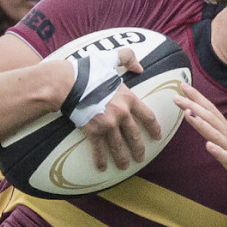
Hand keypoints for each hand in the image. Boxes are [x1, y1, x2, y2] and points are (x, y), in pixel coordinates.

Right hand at [79, 48, 161, 170]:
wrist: (69, 84)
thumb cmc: (89, 70)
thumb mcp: (111, 58)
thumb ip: (128, 58)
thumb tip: (140, 67)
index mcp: (128, 98)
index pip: (147, 116)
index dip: (154, 128)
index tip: (157, 136)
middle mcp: (121, 114)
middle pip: (135, 136)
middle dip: (139, 149)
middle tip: (140, 157)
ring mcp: (108, 125)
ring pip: (119, 146)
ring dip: (123, 158)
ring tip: (125, 166)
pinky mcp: (93, 132)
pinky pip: (99, 149)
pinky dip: (100, 160)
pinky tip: (102, 168)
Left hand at [175, 82, 226, 202]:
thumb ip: (221, 140)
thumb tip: (208, 136)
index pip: (211, 112)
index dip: (197, 99)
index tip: (183, 86)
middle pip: (210, 118)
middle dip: (193, 106)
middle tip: (178, 93)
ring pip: (216, 135)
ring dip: (201, 124)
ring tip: (187, 113)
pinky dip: (218, 152)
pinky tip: (208, 145)